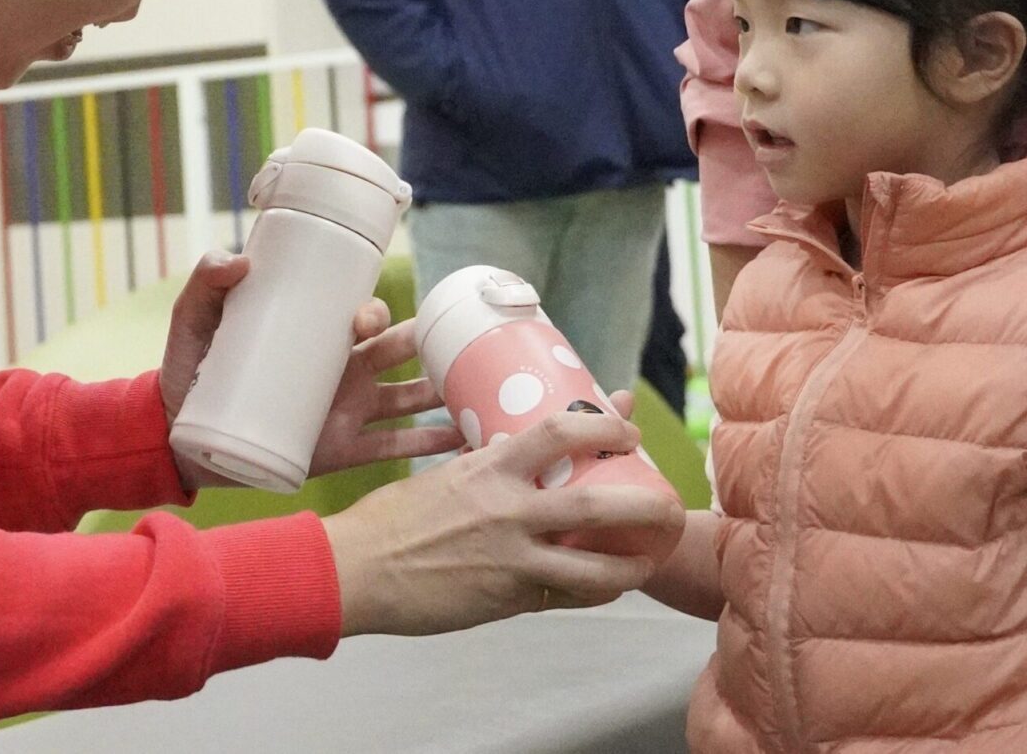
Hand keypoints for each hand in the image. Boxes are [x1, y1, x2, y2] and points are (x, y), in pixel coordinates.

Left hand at [159, 253, 463, 489]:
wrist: (178, 432)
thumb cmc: (191, 366)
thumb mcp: (193, 319)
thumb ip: (206, 282)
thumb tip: (237, 259)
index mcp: (321, 335)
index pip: (364, 319)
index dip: (375, 315)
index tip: (365, 321)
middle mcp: (345, 370)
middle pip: (400, 353)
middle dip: (428, 347)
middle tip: (448, 348)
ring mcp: (348, 411)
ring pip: (409, 398)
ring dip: (444, 393)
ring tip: (481, 391)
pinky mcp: (343, 451)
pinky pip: (396, 447)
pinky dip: (431, 445)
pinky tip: (466, 441)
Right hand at [322, 410, 685, 637]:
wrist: (357, 570)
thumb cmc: (392, 519)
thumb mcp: (444, 474)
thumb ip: (487, 463)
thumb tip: (519, 444)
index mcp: (491, 466)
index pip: (562, 431)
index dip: (606, 427)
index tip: (628, 429)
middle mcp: (509, 510)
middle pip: (598, 501)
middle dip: (646, 503)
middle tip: (670, 501)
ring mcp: (511, 559)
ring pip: (595, 566)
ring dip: (633, 564)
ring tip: (653, 556)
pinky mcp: (507, 599)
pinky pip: (566, 597)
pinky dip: (593, 592)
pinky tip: (608, 586)